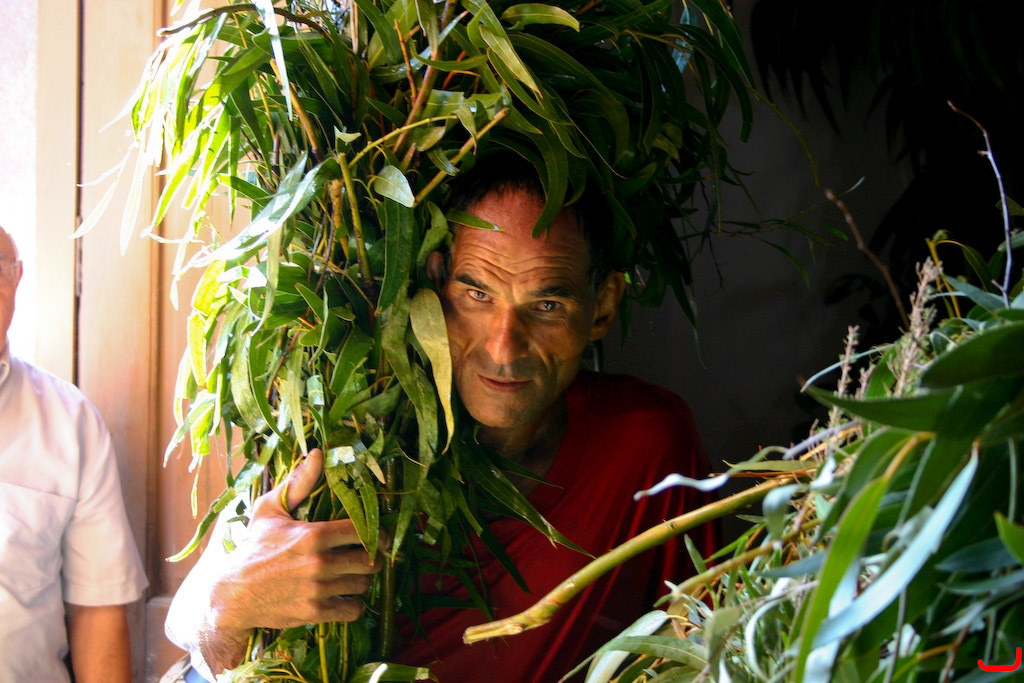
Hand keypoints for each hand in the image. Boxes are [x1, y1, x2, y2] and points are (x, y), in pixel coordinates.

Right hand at [166, 448, 384, 673]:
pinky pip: (353, 610)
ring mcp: (317, 590)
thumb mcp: (270, 510)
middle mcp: (319, 562)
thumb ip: (298, 483)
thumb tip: (318, 453)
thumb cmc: (253, 547)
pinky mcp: (314, 612)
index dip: (378, 534)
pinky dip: (354, 604)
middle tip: (370, 556)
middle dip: (375, 558)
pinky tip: (346, 596)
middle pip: (370, 561)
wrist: (231, 594)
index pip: (364, 531)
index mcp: (314, 534)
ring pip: (363, 585)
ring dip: (364, 580)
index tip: (380, 536)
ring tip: (356, 574)